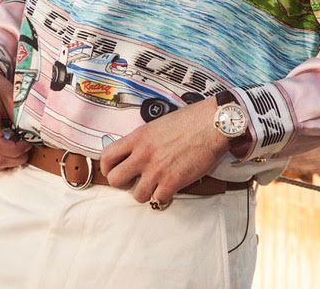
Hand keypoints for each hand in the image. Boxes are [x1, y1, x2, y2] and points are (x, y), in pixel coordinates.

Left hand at [99, 98, 230, 207]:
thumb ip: (145, 140)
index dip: (107, 168)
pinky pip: (158, 199)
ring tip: (156, 184)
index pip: (106, 157)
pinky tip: (171, 187)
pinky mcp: (172, 182)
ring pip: (137, 195)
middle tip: (134, 180)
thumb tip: (138, 153)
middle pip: (115, 180)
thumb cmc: (191, 120)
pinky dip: (164, 196)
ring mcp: (156, 170)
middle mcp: (143, 154)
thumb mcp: (158, 124)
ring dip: (146, 192)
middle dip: (123, 184)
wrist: (212, 124)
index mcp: (138, 137)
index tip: (114, 170)